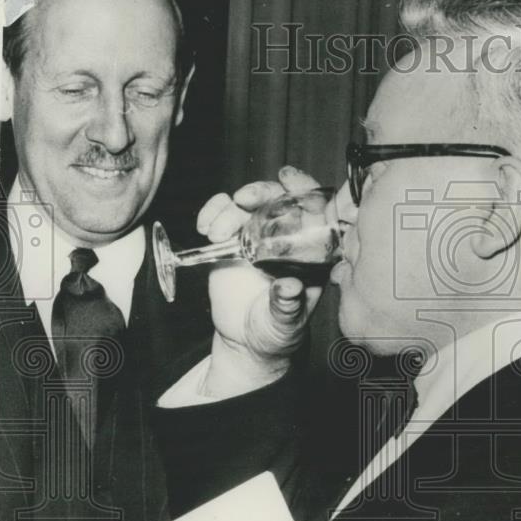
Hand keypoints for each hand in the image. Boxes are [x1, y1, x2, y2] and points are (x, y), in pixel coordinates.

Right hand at [197, 166, 324, 397]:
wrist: (246, 340)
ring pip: (248, 204)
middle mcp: (287, 237)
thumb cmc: (276, 331)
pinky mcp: (232, 239)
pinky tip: (204, 226)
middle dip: (262, 191)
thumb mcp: (285, 323)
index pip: (316, 211)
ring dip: (230, 209)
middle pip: (279, 199)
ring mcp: (259, 235)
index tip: (288, 179)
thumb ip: (287, 305)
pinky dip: (212, 212)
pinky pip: (223, 214)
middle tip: (243, 199)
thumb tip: (290, 287)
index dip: (306, 190)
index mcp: (311, 252)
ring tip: (216, 233)